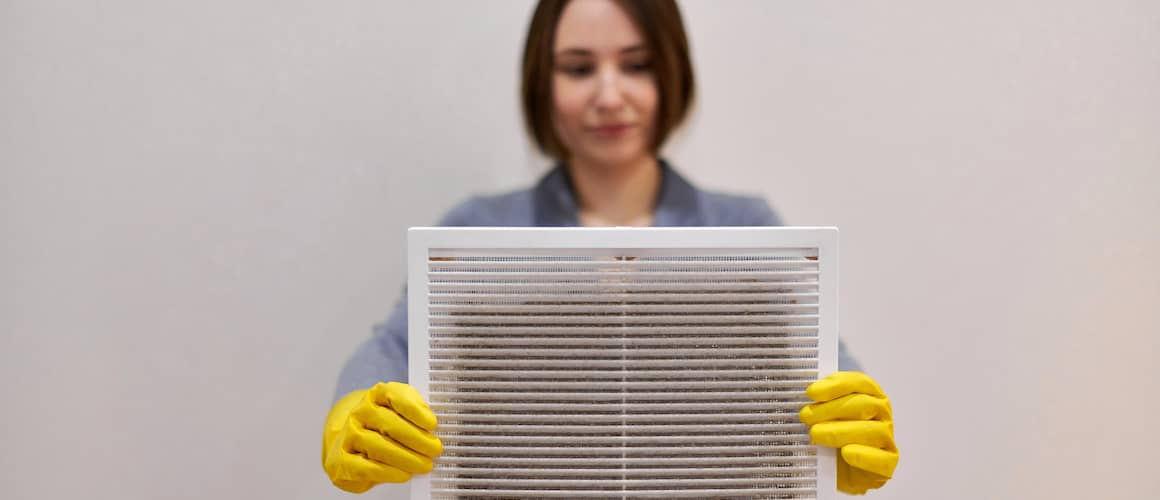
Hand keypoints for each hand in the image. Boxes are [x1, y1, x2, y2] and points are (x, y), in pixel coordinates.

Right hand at [321, 382, 442, 492]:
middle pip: (390, 424)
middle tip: (435, 449)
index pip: (396, 396)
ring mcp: (349, 435)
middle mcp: (360, 412)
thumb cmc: (380, 428)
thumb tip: (434, 428)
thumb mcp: (399, 414)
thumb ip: (417, 415)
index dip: (415, 410)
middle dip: (417, 438)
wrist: (347, 443)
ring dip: (406, 457)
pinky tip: (404, 474)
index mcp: (377, 395)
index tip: (432, 423)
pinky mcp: (341, 460)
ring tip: (424, 464)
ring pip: (379, 446)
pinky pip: (367, 467)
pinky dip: (389, 472)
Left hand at [799, 372, 898, 494]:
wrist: (833, 473)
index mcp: (870, 396)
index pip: (859, 383)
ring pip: (873, 430)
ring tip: (816, 434)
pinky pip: (881, 459)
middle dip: (832, 408)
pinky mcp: (887, 464)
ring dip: (840, 431)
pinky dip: (863, 455)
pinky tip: (846, 453)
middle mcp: (881, 415)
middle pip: (864, 404)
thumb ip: (817, 406)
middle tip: (806, 416)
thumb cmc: (829, 441)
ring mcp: (887, 439)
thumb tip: (802, 397)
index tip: (812, 392)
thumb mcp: (820, 419)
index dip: (836, 385)